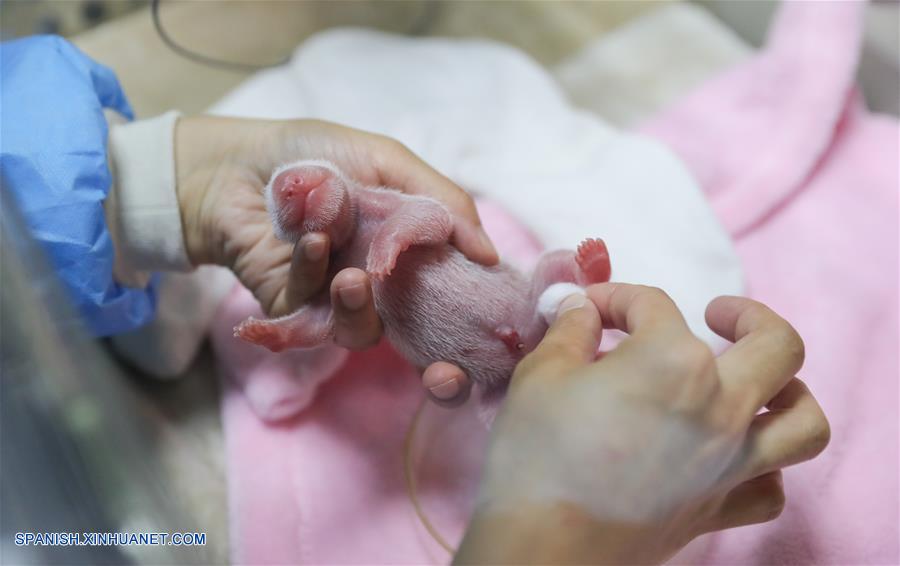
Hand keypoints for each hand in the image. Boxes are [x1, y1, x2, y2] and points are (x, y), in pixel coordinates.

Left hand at [174, 116, 495, 399]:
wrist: (234, 162)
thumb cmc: (312, 154)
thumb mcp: (388, 161)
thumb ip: (443, 203)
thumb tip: (491, 256)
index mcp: (405, 248)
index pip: (449, 293)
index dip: (467, 310)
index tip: (487, 316)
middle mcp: (377, 280)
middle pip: (413, 329)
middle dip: (426, 341)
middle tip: (429, 336)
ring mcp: (335, 301)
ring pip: (364, 331)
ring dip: (359, 304)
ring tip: (352, 274)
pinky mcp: (293, 313)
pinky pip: (313, 317)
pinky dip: (314, 273)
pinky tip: (308, 240)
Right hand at [456, 284, 829, 564]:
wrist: (544, 545)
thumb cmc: (538, 454)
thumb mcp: (541, 373)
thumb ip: (571, 330)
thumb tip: (583, 309)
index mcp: (673, 360)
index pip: (653, 306)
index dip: (616, 299)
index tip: (589, 310)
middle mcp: (720, 407)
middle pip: (777, 345)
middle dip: (749, 315)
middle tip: (717, 313)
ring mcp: (730, 463)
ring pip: (804, 420)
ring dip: (789, 390)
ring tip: (754, 380)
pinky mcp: (719, 509)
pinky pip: (772, 489)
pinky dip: (767, 467)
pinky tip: (735, 453)